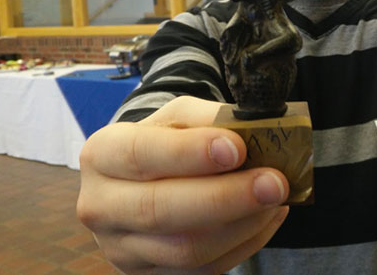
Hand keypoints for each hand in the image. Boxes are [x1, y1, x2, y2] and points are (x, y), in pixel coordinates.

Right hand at [77, 96, 289, 273]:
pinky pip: (204, 269)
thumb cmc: (167, 140)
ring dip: (243, 224)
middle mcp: (101, 205)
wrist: (143, 179)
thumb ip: (210, 119)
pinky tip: (267, 217)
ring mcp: (121, 249)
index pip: (141, 154)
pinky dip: (245, 243)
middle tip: (274, 182)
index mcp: (103, 154)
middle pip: (161, 210)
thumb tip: (254, 133)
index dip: (190, 153)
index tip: (237, 148)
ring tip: (276, 198)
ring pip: (186, 248)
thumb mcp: (180, 116)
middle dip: (226, 197)